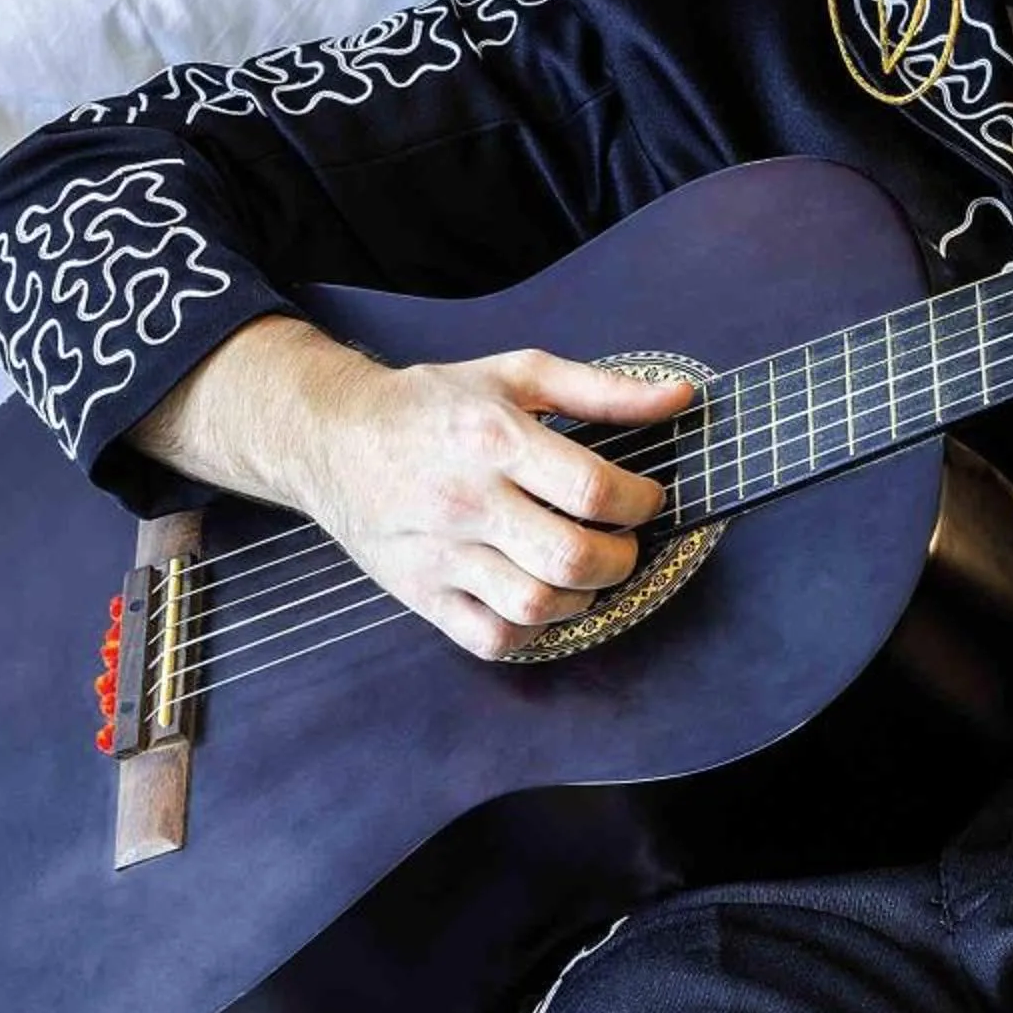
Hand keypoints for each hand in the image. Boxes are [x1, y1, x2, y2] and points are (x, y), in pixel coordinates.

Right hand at [132, 317, 696, 658]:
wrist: (332, 438)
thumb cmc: (435, 404)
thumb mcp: (518, 374)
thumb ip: (603, 390)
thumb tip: (680, 398)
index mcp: (493, 439)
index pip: (592, 490)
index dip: (640, 502)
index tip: (644, 498)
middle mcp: (465, 501)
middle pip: (571, 558)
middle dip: (622, 557)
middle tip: (622, 542)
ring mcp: (439, 554)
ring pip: (536, 604)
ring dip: (584, 596)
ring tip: (586, 570)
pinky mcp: (419, 594)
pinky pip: (492, 637)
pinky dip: (533, 630)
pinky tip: (541, 597)